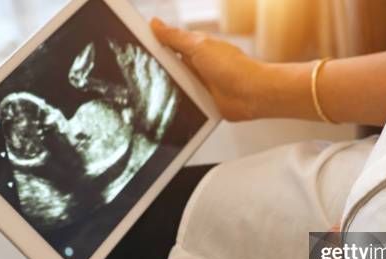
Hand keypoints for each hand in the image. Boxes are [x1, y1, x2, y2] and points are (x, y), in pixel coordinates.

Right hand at [151, 18, 266, 121]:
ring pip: (173, 88)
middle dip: (156, 72)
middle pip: (166, 69)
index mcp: (193, 49)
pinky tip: (170, 108)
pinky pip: (184, 104)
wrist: (252, 94)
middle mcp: (195, 67)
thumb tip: (155, 23)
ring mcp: (198, 85)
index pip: (165, 45)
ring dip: (167, 91)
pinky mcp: (202, 103)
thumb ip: (175, 37)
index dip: (151, 47)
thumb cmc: (233, 67)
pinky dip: (179, 106)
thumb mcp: (199, 46)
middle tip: (141, 76)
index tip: (133, 48)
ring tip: (155, 94)